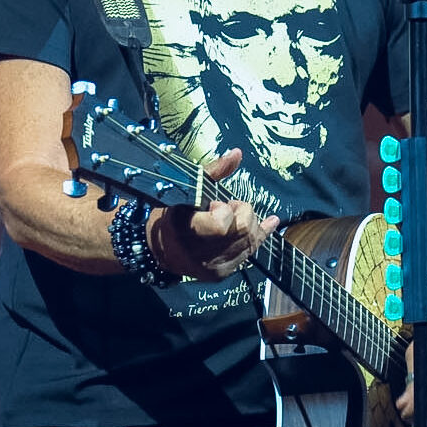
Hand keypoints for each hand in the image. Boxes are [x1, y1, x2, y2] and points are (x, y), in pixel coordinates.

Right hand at [150, 148, 279, 282]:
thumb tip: (237, 153)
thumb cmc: (172, 213)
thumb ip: (214, 172)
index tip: (214, 204)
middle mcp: (200, 254)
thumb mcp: (186, 189)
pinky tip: (268, 223)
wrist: (158, 249)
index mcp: (186, 230)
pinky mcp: (223, 273)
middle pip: (243, 231)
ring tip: (235, 216)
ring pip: (251, 242)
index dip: (224, 210)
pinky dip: (259, 235)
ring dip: (249, 223)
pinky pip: (251, 253)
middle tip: (228, 207)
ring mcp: (213, 267)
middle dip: (242, 213)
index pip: (221, 224)